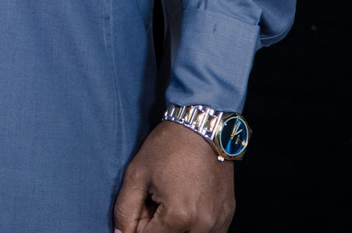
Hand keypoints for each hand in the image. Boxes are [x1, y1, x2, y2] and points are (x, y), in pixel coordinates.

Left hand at [111, 119, 235, 232]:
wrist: (203, 129)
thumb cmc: (167, 148)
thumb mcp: (136, 175)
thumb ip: (125, 210)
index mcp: (178, 216)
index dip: (136, 228)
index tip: (139, 209)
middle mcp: (202, 225)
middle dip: (155, 228)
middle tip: (152, 203)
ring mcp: (218, 223)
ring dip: (173, 228)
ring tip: (169, 202)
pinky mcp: (226, 218)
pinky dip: (192, 227)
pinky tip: (185, 205)